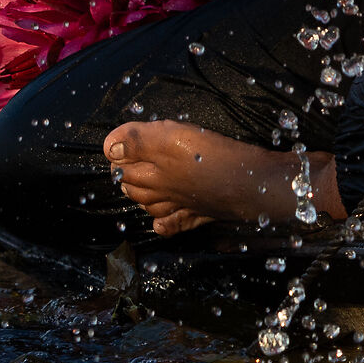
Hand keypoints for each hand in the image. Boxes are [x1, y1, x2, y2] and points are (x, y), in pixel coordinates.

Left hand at [104, 120, 346, 232]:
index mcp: (153, 171)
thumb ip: (137, 140)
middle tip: (128, 160)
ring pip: (150, 205)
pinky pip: (173, 225)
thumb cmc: (214, 157)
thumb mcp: (173, 136)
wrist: (255, 186)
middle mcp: (163, 192)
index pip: (120, 162)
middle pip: (132, 185)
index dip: (118, 150)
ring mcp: (181, 206)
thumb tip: (108, 148)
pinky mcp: (200, 215)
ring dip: (140, 195)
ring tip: (139, 184)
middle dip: (125, 173)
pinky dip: (162, 223)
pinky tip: (159, 220)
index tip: (120, 143)